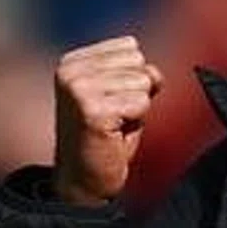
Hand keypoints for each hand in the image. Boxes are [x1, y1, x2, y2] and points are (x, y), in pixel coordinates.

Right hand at [52, 36, 163, 205]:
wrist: (84, 180)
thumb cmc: (106, 138)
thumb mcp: (122, 95)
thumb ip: (138, 74)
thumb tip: (154, 72)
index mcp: (73, 61)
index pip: (130, 47)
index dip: (133, 78)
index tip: (112, 102)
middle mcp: (71, 70)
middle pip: (138, 62)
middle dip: (136, 92)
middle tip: (114, 116)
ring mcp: (79, 88)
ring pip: (142, 82)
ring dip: (136, 109)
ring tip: (114, 125)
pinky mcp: (92, 110)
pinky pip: (141, 103)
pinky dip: (136, 121)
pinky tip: (113, 133)